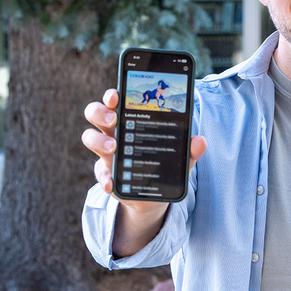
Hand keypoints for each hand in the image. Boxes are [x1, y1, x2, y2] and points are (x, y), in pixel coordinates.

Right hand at [82, 88, 206, 205]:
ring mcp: (106, 153)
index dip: (112, 95)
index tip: (116, 96)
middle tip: (114, 120)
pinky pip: (99, 173)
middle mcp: (114, 132)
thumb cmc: (164, 164)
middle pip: (95, 113)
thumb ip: (189, 149)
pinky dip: (105, 178)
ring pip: (89, 137)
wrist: (154, 195)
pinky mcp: (106, 174)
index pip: (116, 101)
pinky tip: (112, 183)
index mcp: (130, 120)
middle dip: (100, 112)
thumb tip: (200, 141)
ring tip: (115, 148)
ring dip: (98, 141)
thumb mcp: (180, 157)